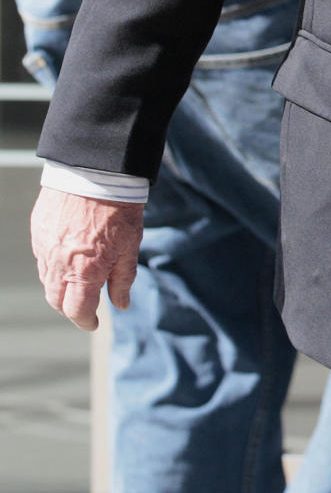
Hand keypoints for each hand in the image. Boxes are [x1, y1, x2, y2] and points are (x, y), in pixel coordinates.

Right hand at [31, 187, 142, 330]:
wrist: (96, 170)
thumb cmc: (118, 206)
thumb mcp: (130, 244)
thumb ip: (123, 278)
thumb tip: (120, 304)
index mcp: (84, 271)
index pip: (77, 310)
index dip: (86, 321)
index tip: (94, 322)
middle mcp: (59, 263)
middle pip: (56, 300)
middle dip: (70, 307)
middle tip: (85, 305)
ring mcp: (45, 246)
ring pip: (46, 280)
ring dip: (60, 287)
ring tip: (78, 280)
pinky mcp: (38, 230)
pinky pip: (41, 258)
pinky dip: (52, 265)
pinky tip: (67, 257)